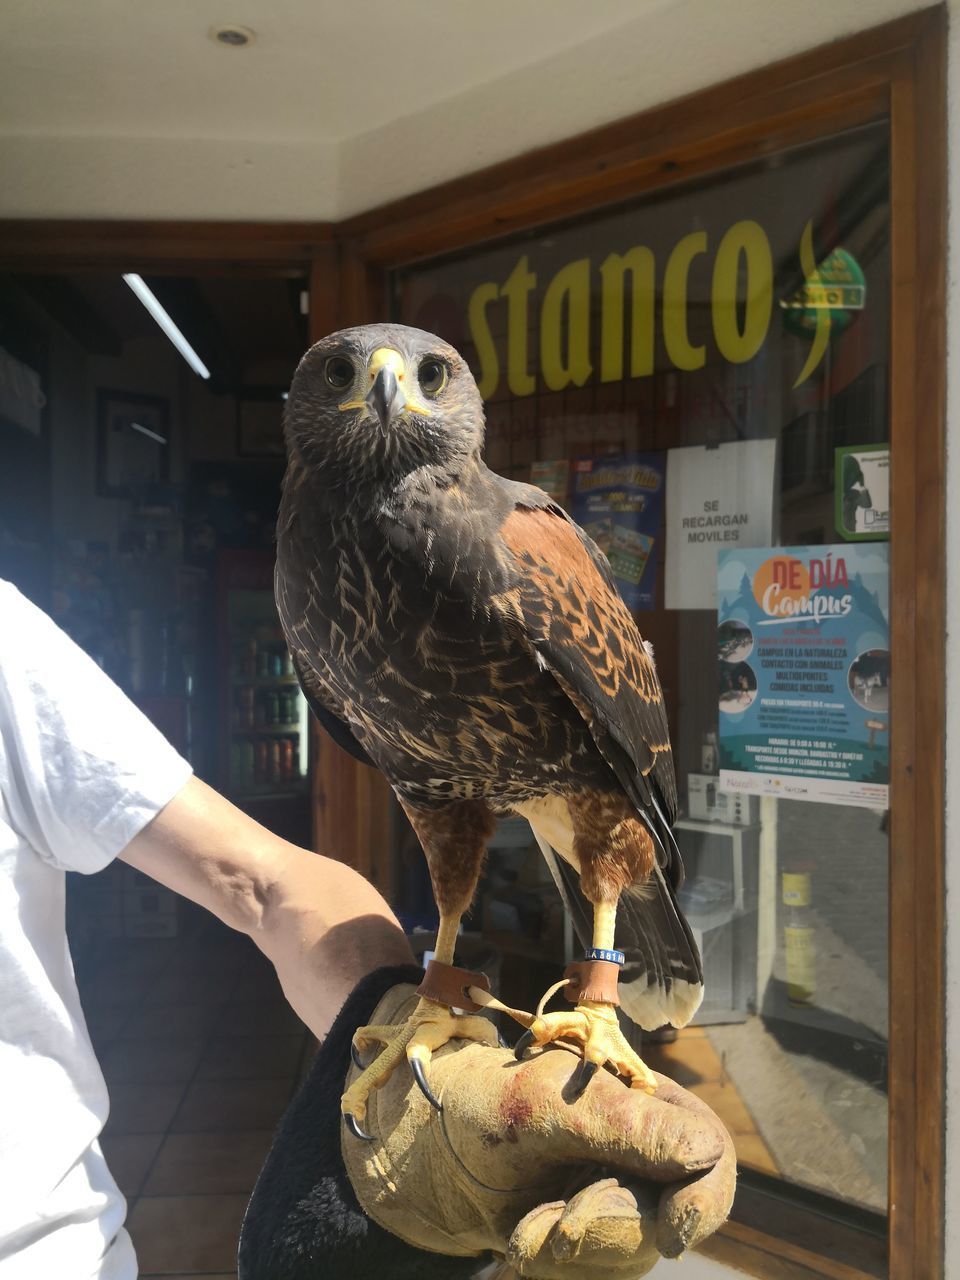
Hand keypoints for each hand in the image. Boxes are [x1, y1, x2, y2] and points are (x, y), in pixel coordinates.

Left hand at [342, 984, 735, 1277]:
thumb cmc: (481, 1101)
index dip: (704, 1198)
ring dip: (569, 1250)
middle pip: (672, 1217)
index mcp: (641, 1101)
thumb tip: (708, 1154)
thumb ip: (627, 1126)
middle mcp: (640, 1151)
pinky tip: (521, 1240)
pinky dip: (553, 1264)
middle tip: (548, 1224)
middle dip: (607, 1228)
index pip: (710, 1154)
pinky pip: (594, 1273)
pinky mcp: (587, 1238)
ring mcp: (615, 1198)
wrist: (419, 1147)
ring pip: (633, 1255)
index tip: (670, 1232)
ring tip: (524, 1227)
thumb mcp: (546, 1105)